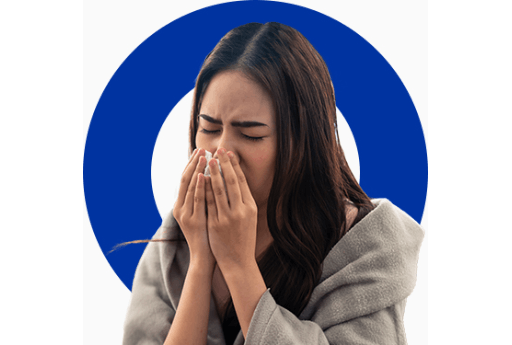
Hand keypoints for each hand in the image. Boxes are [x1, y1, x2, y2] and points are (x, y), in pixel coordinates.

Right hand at [173, 148, 214, 269]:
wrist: (205, 257)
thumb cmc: (207, 235)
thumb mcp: (203, 214)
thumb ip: (204, 198)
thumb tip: (211, 180)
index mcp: (181, 205)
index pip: (186, 179)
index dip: (193, 164)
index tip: (201, 150)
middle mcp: (180, 208)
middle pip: (186, 180)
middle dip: (194, 163)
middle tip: (203, 149)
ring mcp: (185, 214)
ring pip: (190, 187)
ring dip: (197, 170)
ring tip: (204, 157)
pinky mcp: (193, 221)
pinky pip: (196, 200)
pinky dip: (199, 187)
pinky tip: (204, 175)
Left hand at [205, 148, 257, 269]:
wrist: (239, 261)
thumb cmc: (243, 238)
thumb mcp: (249, 217)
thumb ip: (243, 200)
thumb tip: (236, 179)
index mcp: (250, 207)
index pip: (241, 181)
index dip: (235, 165)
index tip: (229, 152)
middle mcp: (241, 210)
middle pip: (231, 182)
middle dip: (224, 164)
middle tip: (218, 149)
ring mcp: (228, 217)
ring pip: (219, 190)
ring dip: (213, 172)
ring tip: (208, 160)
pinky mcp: (216, 224)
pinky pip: (209, 203)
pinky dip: (205, 189)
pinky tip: (201, 179)